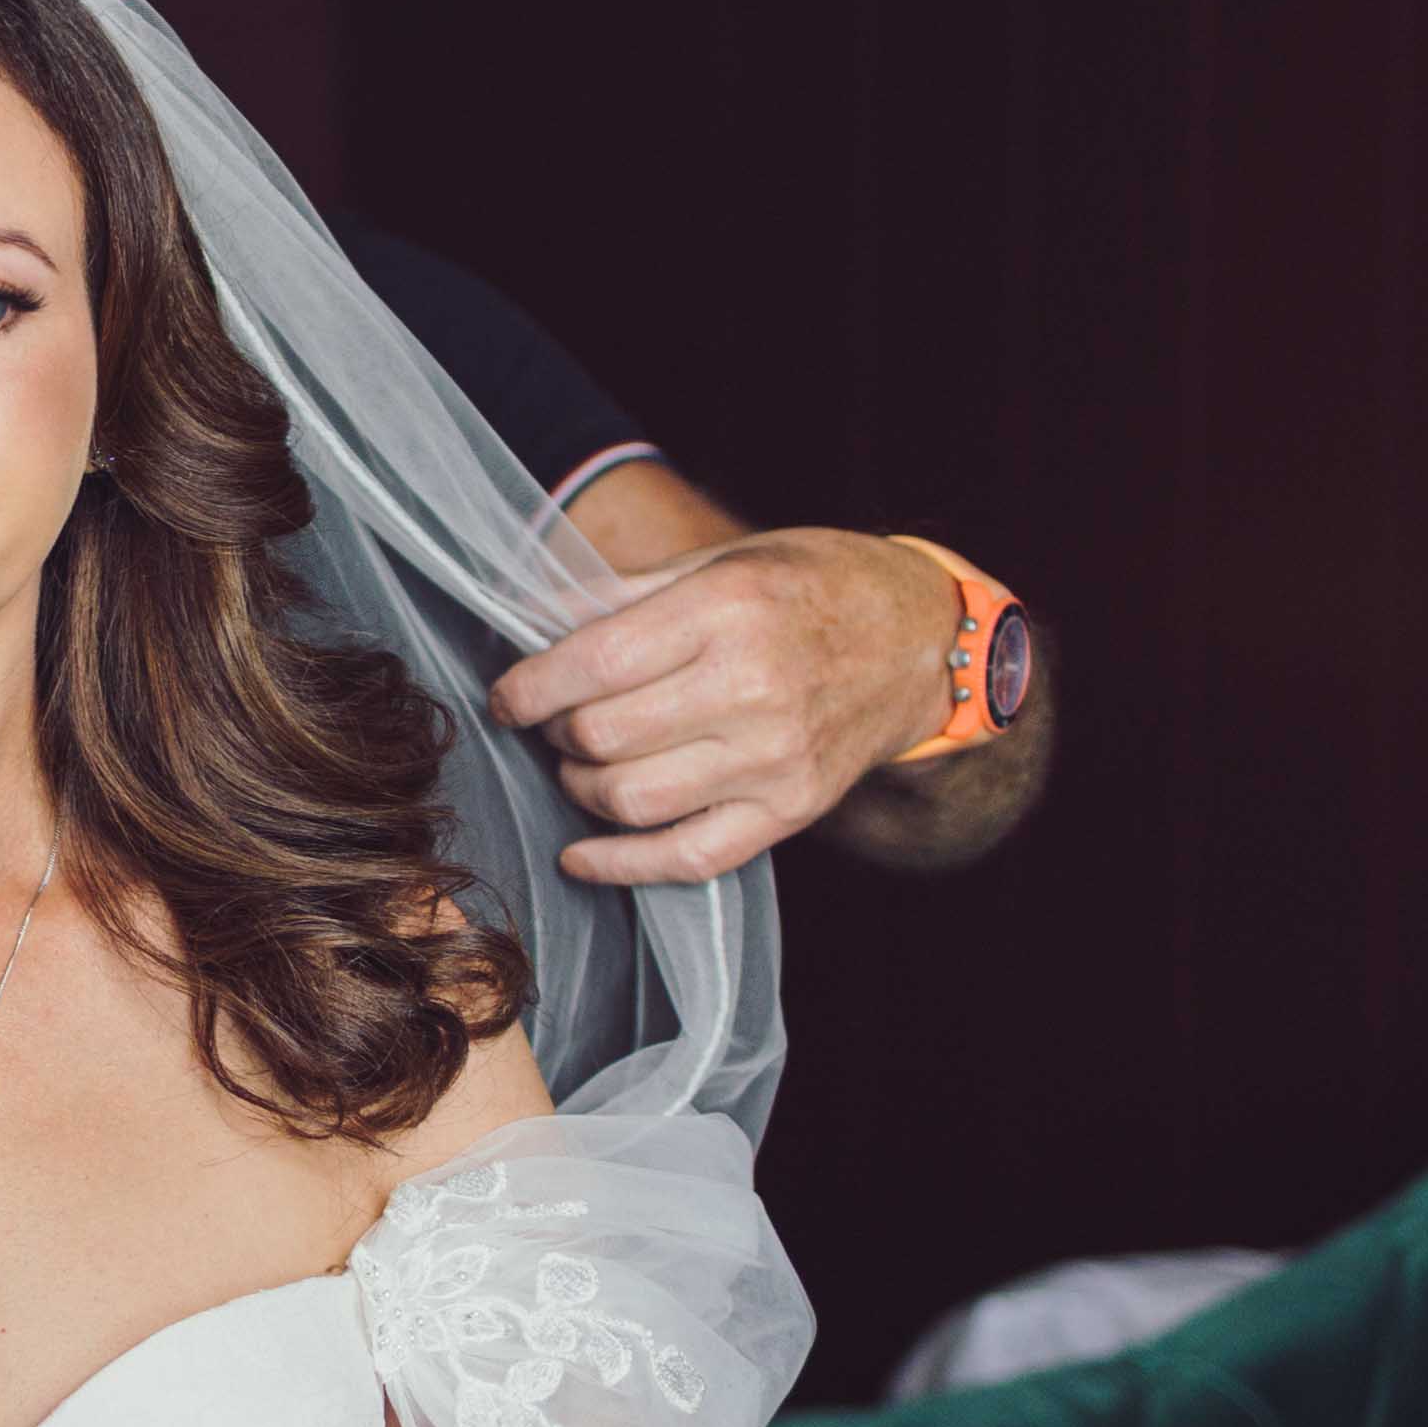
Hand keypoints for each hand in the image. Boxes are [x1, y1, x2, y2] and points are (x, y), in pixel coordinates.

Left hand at [487, 529, 959, 885]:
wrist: (920, 640)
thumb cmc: (810, 588)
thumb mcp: (721, 561)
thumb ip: (622, 594)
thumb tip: (525, 622)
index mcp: (726, 610)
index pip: (593, 664)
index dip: (528, 688)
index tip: (507, 696)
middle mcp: (751, 686)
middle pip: (603, 736)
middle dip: (555, 734)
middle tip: (553, 722)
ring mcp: (774, 757)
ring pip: (630, 800)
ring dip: (580, 789)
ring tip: (579, 765)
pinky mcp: (790, 810)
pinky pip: (686, 858)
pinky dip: (619, 865)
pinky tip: (579, 855)